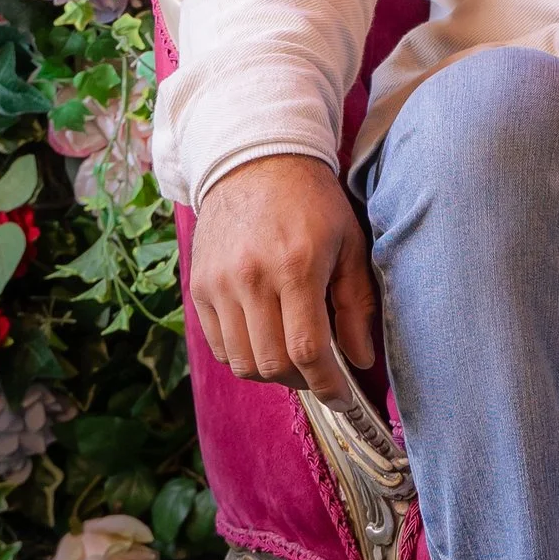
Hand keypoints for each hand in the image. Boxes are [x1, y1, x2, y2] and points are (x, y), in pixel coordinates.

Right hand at [189, 154, 377, 400]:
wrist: (255, 162)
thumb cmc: (313, 202)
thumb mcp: (350, 244)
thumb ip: (356, 303)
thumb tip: (360, 359)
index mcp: (296, 266)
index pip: (306, 349)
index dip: (327, 384)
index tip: (342, 398)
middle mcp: (251, 278)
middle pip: (271, 364)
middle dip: (301, 381)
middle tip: (319, 373)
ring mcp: (219, 284)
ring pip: (241, 363)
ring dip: (270, 373)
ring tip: (292, 357)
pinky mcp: (198, 287)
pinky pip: (219, 346)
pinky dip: (243, 356)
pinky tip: (265, 339)